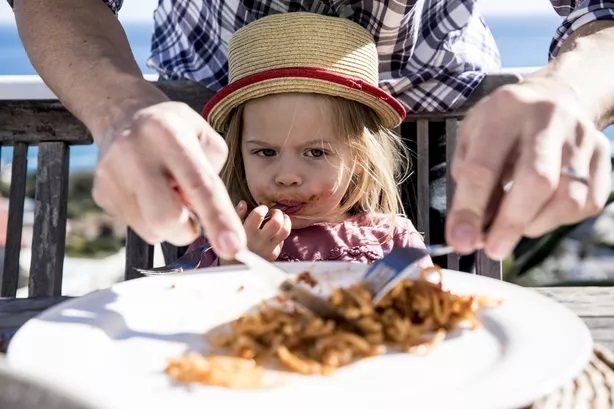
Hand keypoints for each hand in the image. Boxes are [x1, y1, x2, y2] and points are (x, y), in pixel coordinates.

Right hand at [91, 101, 245, 258]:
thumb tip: (205, 219)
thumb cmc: (175, 132)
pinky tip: (148, 193)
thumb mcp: (205, 138)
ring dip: (170, 223)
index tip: (233, 247)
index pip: (199, 185)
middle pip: (167, 218)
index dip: (218, 219)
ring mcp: (113, 175)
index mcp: (169, 134)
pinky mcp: (102, 194)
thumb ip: (213, 178)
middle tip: (192, 215)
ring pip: (152, 230)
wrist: (123, 116)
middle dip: (188, 230)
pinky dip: (151, 218)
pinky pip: (137, 227)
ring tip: (167, 192)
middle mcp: (135, 153)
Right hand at [236, 201, 291, 260]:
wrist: (235, 269)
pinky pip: (282, 240)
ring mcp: (267, 249)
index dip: (263, 208)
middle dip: (277, 213)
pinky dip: (281, 233)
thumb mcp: (231, 229)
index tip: (262, 208)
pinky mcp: (273, 255)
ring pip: (285, 231)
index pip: (258, 215)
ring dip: (285, 221)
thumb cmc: (231, 246)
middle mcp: (258, 242)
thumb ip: (237, 215)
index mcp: (246, 233)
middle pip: (276, 222)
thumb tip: (244, 203)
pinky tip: (275, 232)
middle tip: (273, 212)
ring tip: (281, 218)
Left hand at [446, 78, 610, 259]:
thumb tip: (469, 228)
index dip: (469, 210)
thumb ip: (466, 178)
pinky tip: (539, 211)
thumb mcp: (471, 136)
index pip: (484, 166)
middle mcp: (548, 119)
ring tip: (514, 225)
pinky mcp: (603, 157)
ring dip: (535, 224)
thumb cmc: (504, 124)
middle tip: (492, 248)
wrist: (557, 96)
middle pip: (537, 180)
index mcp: (505, 110)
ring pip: (567, 197)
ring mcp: (581, 138)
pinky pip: (586, 204)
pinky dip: (557, 219)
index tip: (460, 240)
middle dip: (510, 223)